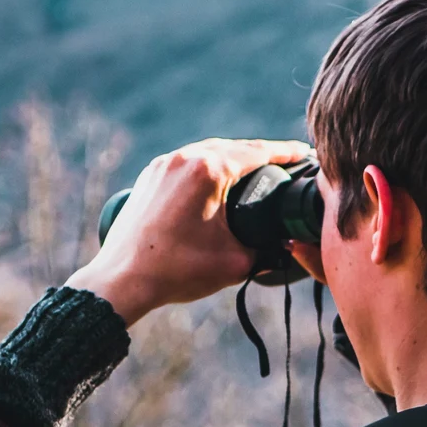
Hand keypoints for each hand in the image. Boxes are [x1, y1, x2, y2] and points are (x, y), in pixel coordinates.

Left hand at [67, 138, 313, 324]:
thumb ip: (267, 251)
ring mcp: (164, 164)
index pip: (258, 153)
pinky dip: (209, 166)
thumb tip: (285, 247)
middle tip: (287, 161)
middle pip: (234, 147)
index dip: (286, 152)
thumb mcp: (235, 262)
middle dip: (262, 153)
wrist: (122, 280)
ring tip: (256, 169)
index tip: (304, 153)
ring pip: (209, 151)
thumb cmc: (176, 271)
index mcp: (209, 170)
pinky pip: (187, 162)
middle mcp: (185, 158)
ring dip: (234, 157)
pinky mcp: (150, 176)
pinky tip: (219, 178)